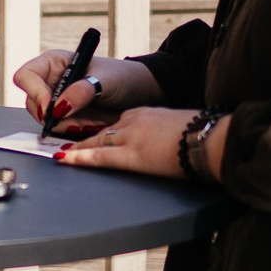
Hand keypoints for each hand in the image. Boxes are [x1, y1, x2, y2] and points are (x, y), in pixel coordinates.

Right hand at [11, 51, 161, 130]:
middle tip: (79, 122)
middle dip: (55, 117)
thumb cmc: (123, 77)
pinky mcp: (65, 117)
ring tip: (93, 123)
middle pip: (33, 103)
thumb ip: (81, 91)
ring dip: (68, 126)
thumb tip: (59, 107)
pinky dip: (75, 131)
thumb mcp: (105, 80)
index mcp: (54, 63)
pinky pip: (59, 129)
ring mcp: (56, 100)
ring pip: (46, 120)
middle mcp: (50, 81)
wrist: (139, 93)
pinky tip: (92, 125)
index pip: (26, 76)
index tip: (52, 109)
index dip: (34, 93)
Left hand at [54, 107, 220, 179]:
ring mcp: (131, 136)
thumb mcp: (180, 127)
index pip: (118, 122)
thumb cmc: (205, 135)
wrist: (211, 139)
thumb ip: (165, 133)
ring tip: (58, 150)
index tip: (91, 136)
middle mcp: (134, 120)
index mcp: (146, 113)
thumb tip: (168, 144)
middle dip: (82, 138)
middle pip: (102, 131)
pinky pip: (98, 156)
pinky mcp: (131, 154)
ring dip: (76, 147)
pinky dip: (79, 157)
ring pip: (96, 141)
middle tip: (62, 142)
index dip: (102, 132)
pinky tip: (63, 157)